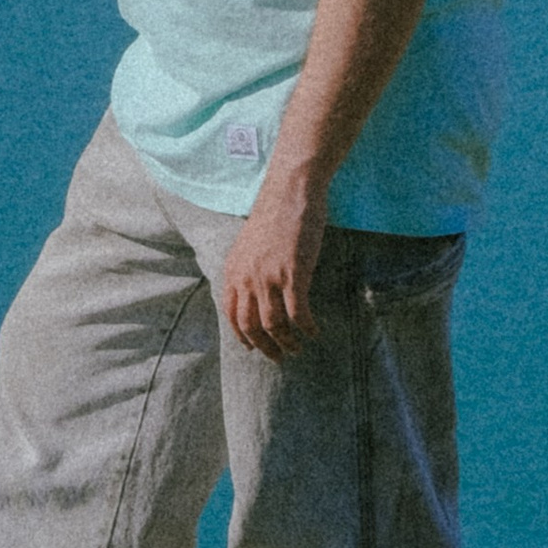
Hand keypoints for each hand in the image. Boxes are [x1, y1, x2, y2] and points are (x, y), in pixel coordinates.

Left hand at [220, 177, 326, 361]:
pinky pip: (299, 313)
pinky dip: (307, 328)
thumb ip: (249, 268)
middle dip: (265, 347)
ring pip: (274, 324)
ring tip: (298, 348)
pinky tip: (315, 332)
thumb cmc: (276, 213)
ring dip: (287, 342)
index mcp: (234, 270)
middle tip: (279, 357)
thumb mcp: (251, 244)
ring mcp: (269, 276)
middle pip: (251, 326)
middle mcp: (247, 277)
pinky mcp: (293, 273)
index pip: (232, 314)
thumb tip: (256, 292)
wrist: (290, 190)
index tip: (254, 347)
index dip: (242, 336)